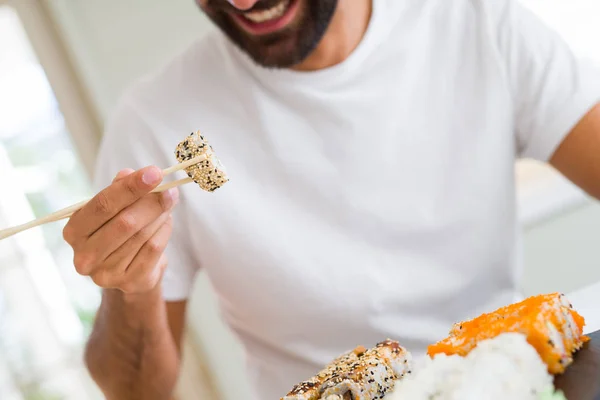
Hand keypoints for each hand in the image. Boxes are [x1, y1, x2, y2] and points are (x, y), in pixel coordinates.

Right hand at [63, 166, 178, 293]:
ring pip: (142, 235)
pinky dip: (164, 231)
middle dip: (151, 202)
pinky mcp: (130, 282)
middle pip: (124, 222)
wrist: (129, 268)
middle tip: (170, 189)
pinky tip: (166, 222)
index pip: (102, 205)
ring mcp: (106, 274)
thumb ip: (120, 189)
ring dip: (160, 215)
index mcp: (74, 231)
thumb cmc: (118, 229)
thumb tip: (130, 174)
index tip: (155, 173)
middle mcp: (85, 256)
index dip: (130, 188)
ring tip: (168, 203)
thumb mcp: (114, 207)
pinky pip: (154, 249)